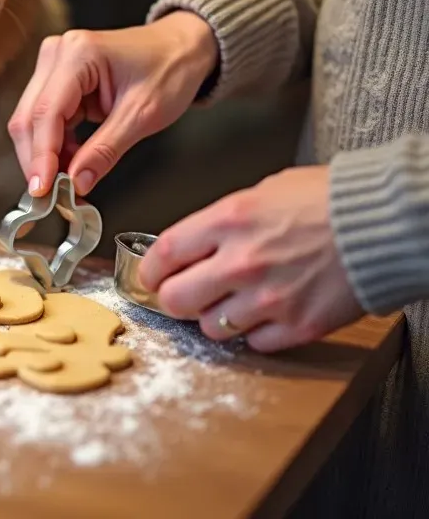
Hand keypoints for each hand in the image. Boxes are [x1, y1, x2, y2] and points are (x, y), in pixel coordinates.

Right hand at [8, 11, 217, 196]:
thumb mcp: (143, 114)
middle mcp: (58, 54)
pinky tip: (70, 165)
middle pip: (29, 117)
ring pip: (32, 122)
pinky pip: (46, 120)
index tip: (43, 189)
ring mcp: (55, 65)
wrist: (181, 47)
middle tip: (51, 197)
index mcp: (78, 54)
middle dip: (38, 160)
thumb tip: (76, 182)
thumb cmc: (170, 68)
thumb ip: (106, 150)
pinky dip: (55, 147)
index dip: (41, 155)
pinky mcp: (58, 80)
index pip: (46, 112)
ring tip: (65, 185)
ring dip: (45, 157)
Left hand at [138, 166, 364, 352]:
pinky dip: (254, 332)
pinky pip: (253, 343)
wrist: (385, 221)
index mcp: (229, 221)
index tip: (151, 276)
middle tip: (184, 294)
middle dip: (174, 299)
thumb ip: (222, 221)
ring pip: (211, 327)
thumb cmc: (327, 199)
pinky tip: (266, 313)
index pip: (164, 255)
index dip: (149, 271)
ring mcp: (269, 298)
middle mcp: (242, 262)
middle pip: (176, 300)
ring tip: (233, 301)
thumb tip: (194, 244)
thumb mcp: (262, 192)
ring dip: (215, 317)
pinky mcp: (298, 324)